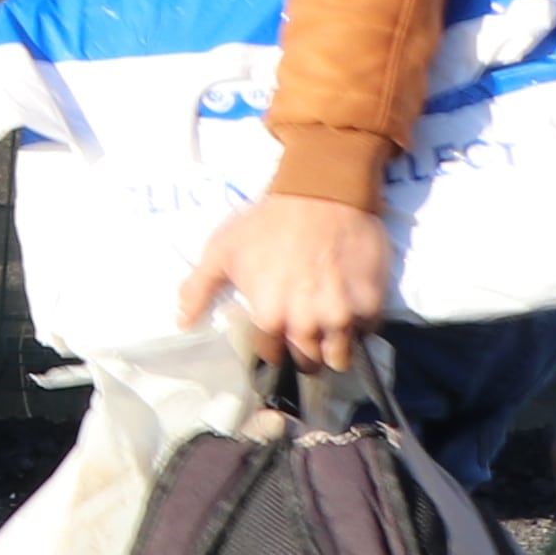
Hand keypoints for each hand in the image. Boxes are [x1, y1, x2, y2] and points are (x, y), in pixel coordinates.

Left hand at [172, 191, 393, 370]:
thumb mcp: (221, 252)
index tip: (277, 338)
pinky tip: (348, 307)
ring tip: (327, 329)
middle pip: (308, 361)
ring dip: (334, 348)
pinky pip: (368, 331)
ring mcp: (343, 316)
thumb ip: (198, 291)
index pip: (271, 356)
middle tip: (304, 335)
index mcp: (269, 318)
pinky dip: (360, 326)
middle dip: (305, 354)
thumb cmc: (266, 222)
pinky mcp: (372, 303)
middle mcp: (307, 324)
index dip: (273, 348)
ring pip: (340, 355)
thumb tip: (183, 323)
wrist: (322, 193)